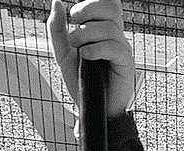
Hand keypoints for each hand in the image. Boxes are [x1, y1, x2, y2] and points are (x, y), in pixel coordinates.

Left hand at [47, 0, 134, 120]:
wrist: (91, 107)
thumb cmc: (81, 81)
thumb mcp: (63, 52)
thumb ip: (57, 29)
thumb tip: (58, 3)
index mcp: (102, 29)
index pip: (106, 2)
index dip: (90, 3)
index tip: (74, 17)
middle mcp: (114, 36)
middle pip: (110, 6)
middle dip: (88, 9)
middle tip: (75, 23)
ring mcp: (122, 49)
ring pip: (109, 27)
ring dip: (87, 34)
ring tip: (78, 49)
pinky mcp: (126, 64)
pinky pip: (113, 47)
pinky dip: (96, 49)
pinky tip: (87, 57)